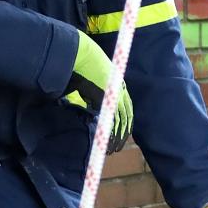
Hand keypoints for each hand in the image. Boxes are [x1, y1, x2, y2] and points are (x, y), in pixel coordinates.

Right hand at [67, 32, 133, 151]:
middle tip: (117, 147)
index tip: (120, 134)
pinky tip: (109, 144)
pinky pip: (115, 121)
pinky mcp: (110, 100)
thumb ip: (93, 96)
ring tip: (113, 150)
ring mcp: (117, 95)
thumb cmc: (81, 68)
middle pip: (127, 116)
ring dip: (118, 137)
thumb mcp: (89, 85)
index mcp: (118, 86)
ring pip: (123, 122)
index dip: (123, 123)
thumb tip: (89, 106)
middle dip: (123, 133)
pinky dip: (113, 134)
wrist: (81, 58)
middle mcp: (121, 91)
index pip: (125, 108)